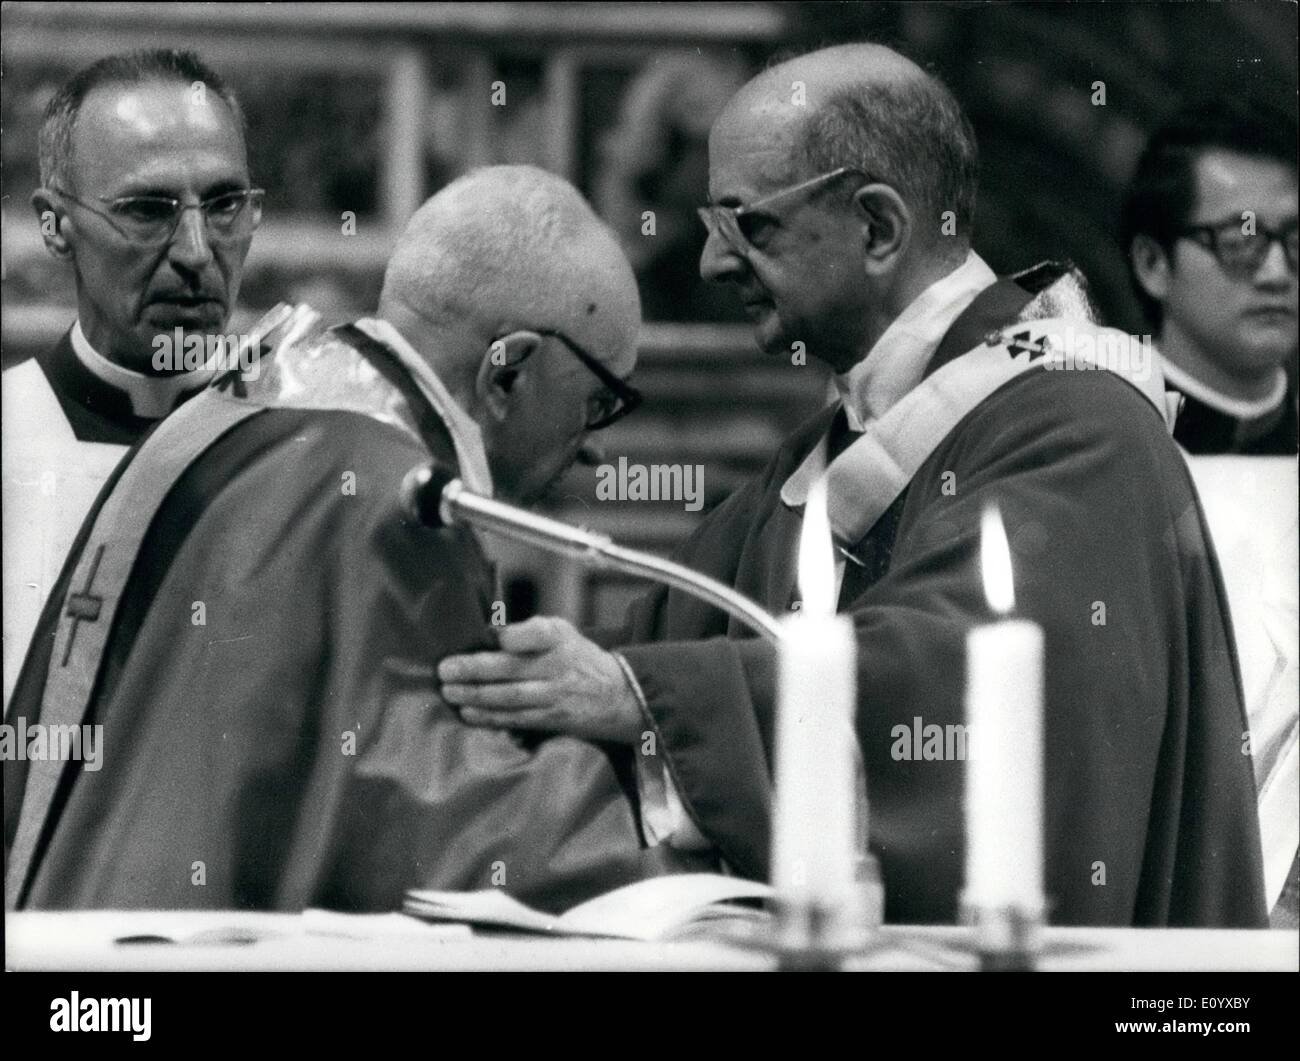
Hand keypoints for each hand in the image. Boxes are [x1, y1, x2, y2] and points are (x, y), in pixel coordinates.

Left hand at [437, 617, 643, 743]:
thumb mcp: (561, 632)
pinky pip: (515, 719)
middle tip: (445, 670)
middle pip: (513, 668)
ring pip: (510, 697)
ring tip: (449, 692)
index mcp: (559, 638)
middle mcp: (558, 666)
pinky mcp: (551, 719)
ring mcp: (554, 696)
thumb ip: (528, 630)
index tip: (490, 635)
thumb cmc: (576, 657)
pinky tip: (468, 713)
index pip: (537, 633)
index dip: (513, 636)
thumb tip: (488, 633)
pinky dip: (490, 717)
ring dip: (476, 696)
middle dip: (475, 670)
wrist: (617, 695)